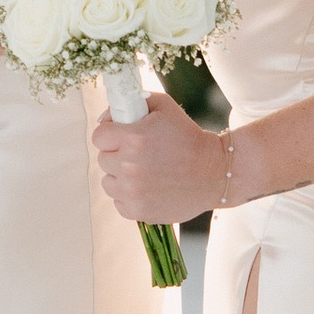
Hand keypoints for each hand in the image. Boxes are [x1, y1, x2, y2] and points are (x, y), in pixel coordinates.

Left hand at [91, 84, 229, 224]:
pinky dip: (129, 197)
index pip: (98, 136)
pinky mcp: (139, 210)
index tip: (122, 136)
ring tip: (144, 172)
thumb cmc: (188, 137)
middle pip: (103, 158)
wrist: (215, 172)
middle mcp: (129, 165)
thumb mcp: (164, 108)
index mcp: (133, 137)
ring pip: (108, 182)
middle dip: (117, 154)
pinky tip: (148, 188)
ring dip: (121, 176)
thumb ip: (132, 103)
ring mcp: (133, 191)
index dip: (110, 134)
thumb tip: (105, 118)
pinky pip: (118, 202)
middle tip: (139, 154)